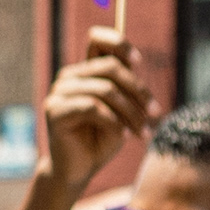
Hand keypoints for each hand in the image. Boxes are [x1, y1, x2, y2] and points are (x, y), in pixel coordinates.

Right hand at [38, 27, 151, 188]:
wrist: (79, 170)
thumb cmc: (102, 139)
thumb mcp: (121, 108)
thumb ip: (124, 84)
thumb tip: (134, 59)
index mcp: (86, 72)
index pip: (97, 39)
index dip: (119, 43)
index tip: (138, 60)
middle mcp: (70, 77)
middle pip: (110, 67)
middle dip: (138, 90)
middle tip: (154, 113)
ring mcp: (59, 93)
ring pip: (105, 90)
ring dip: (130, 112)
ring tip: (142, 131)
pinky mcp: (54, 111)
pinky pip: (92, 107)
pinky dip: (114, 122)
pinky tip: (124, 135)